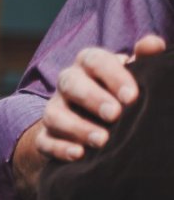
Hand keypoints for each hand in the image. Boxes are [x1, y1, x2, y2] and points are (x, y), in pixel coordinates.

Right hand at [12, 33, 165, 199]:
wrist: (98, 120)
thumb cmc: (120, 93)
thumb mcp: (133, 75)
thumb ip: (145, 59)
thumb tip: (154, 44)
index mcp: (89, 64)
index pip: (95, 61)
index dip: (112, 76)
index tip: (132, 97)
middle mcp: (68, 83)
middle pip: (70, 83)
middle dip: (92, 98)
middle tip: (115, 114)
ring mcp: (54, 109)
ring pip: (54, 114)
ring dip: (77, 127)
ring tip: (102, 141)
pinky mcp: (46, 135)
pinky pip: (44, 140)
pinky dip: (59, 148)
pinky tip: (79, 155)